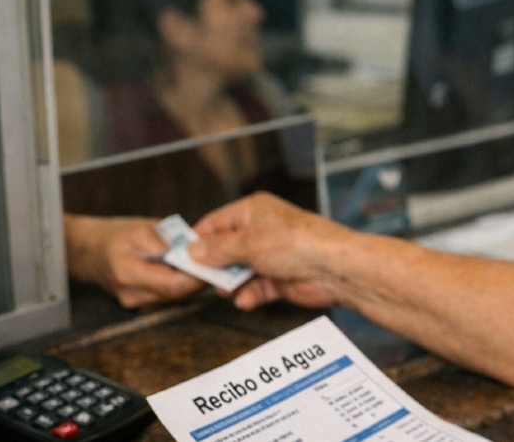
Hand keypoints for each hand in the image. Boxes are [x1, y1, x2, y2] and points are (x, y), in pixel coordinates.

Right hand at [64, 214, 204, 308]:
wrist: (88, 250)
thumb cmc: (116, 235)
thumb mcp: (142, 229)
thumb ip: (169, 240)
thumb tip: (196, 248)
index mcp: (128, 273)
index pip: (172, 285)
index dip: (196, 276)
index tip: (212, 261)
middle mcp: (131, 294)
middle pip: (177, 294)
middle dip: (198, 278)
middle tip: (214, 260)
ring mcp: (134, 303)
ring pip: (175, 298)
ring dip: (191, 282)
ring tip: (201, 262)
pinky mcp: (139, 304)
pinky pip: (167, 297)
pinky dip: (180, 285)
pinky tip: (184, 270)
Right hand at [189, 192, 346, 310]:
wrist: (334, 268)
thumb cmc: (297, 243)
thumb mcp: (248, 243)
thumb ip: (218, 249)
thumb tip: (193, 251)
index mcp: (253, 212)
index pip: (215, 223)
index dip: (197, 241)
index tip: (180, 258)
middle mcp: (262, 231)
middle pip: (225, 250)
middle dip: (214, 266)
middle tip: (200, 280)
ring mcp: (272, 256)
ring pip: (240, 272)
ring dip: (232, 284)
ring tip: (226, 291)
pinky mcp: (281, 278)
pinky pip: (256, 288)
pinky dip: (250, 295)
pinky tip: (245, 301)